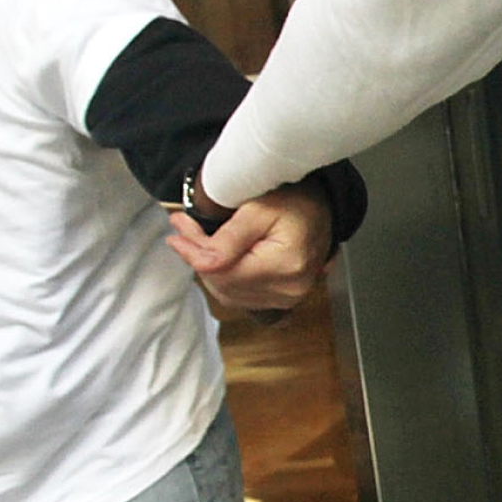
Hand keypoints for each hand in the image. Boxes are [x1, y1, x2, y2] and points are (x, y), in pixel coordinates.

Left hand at [165, 184, 334, 312]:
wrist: (323, 210)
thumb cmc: (297, 202)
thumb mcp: (259, 208)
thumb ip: (228, 238)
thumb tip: (198, 259)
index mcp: (286, 265)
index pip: (222, 270)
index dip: (193, 251)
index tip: (178, 228)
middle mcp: (290, 289)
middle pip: (223, 285)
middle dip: (198, 258)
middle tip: (184, 230)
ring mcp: (288, 297)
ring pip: (228, 294)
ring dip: (209, 270)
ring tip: (199, 242)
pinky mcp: (284, 300)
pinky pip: (241, 297)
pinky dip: (225, 280)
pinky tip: (220, 259)